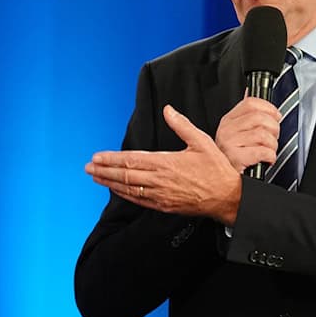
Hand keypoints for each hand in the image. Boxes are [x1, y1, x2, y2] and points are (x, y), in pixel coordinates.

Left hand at [85, 105, 241, 224]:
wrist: (228, 198)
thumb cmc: (216, 170)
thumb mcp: (201, 141)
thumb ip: (182, 125)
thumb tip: (168, 110)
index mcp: (166, 163)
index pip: (131, 160)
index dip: (111, 159)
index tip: (97, 157)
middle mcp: (159, 180)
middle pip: (124, 175)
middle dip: (104, 170)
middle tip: (88, 167)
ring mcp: (160, 195)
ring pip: (128, 188)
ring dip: (109, 182)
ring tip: (95, 177)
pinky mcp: (163, 206)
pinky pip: (138, 200)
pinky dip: (123, 194)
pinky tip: (115, 190)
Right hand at [215, 96, 280, 172]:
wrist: (223, 183)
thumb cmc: (234, 158)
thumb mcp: (237, 133)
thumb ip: (246, 114)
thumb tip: (251, 91)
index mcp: (228, 121)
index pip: (250, 103)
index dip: (269, 108)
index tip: (275, 117)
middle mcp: (227, 130)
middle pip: (260, 118)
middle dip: (274, 129)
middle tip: (272, 139)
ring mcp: (229, 143)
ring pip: (264, 135)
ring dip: (272, 146)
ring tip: (267, 151)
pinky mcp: (236, 158)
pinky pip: (263, 151)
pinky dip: (270, 156)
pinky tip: (266, 160)